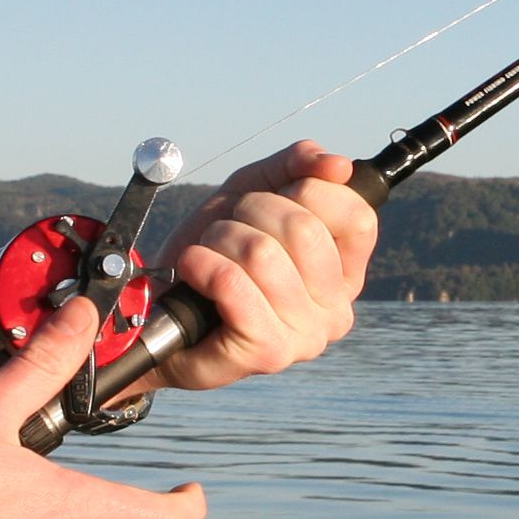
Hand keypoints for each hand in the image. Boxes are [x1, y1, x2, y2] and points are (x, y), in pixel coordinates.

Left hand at [154, 142, 379, 392]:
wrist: (161, 306)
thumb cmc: (216, 251)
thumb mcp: (254, 192)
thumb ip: (296, 166)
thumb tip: (338, 165)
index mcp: (345, 273)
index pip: (357, 216)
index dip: (310, 191)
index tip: (274, 200)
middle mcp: (336, 310)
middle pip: (304, 230)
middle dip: (250, 212)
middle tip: (227, 230)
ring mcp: (306, 337)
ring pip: (262, 254)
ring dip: (219, 240)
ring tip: (206, 255)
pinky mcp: (267, 353)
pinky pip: (232, 284)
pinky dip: (202, 264)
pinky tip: (194, 271)